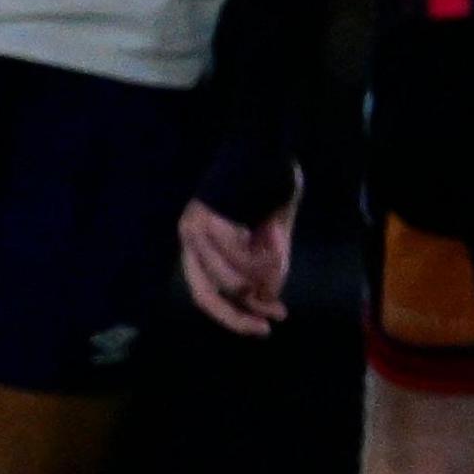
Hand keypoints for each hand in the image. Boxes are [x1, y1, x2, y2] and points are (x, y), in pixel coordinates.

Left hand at [181, 189, 298, 335]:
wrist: (265, 146)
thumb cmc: (266, 186)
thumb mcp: (268, 234)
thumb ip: (264, 266)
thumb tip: (267, 299)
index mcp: (198, 243)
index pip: (205, 293)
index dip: (233, 315)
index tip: (264, 327)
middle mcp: (189, 238)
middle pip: (208, 293)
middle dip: (241, 311)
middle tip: (274, 317)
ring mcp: (195, 230)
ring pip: (231, 279)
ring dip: (264, 275)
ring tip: (284, 253)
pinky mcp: (208, 222)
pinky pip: (241, 258)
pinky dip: (265, 258)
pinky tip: (278, 238)